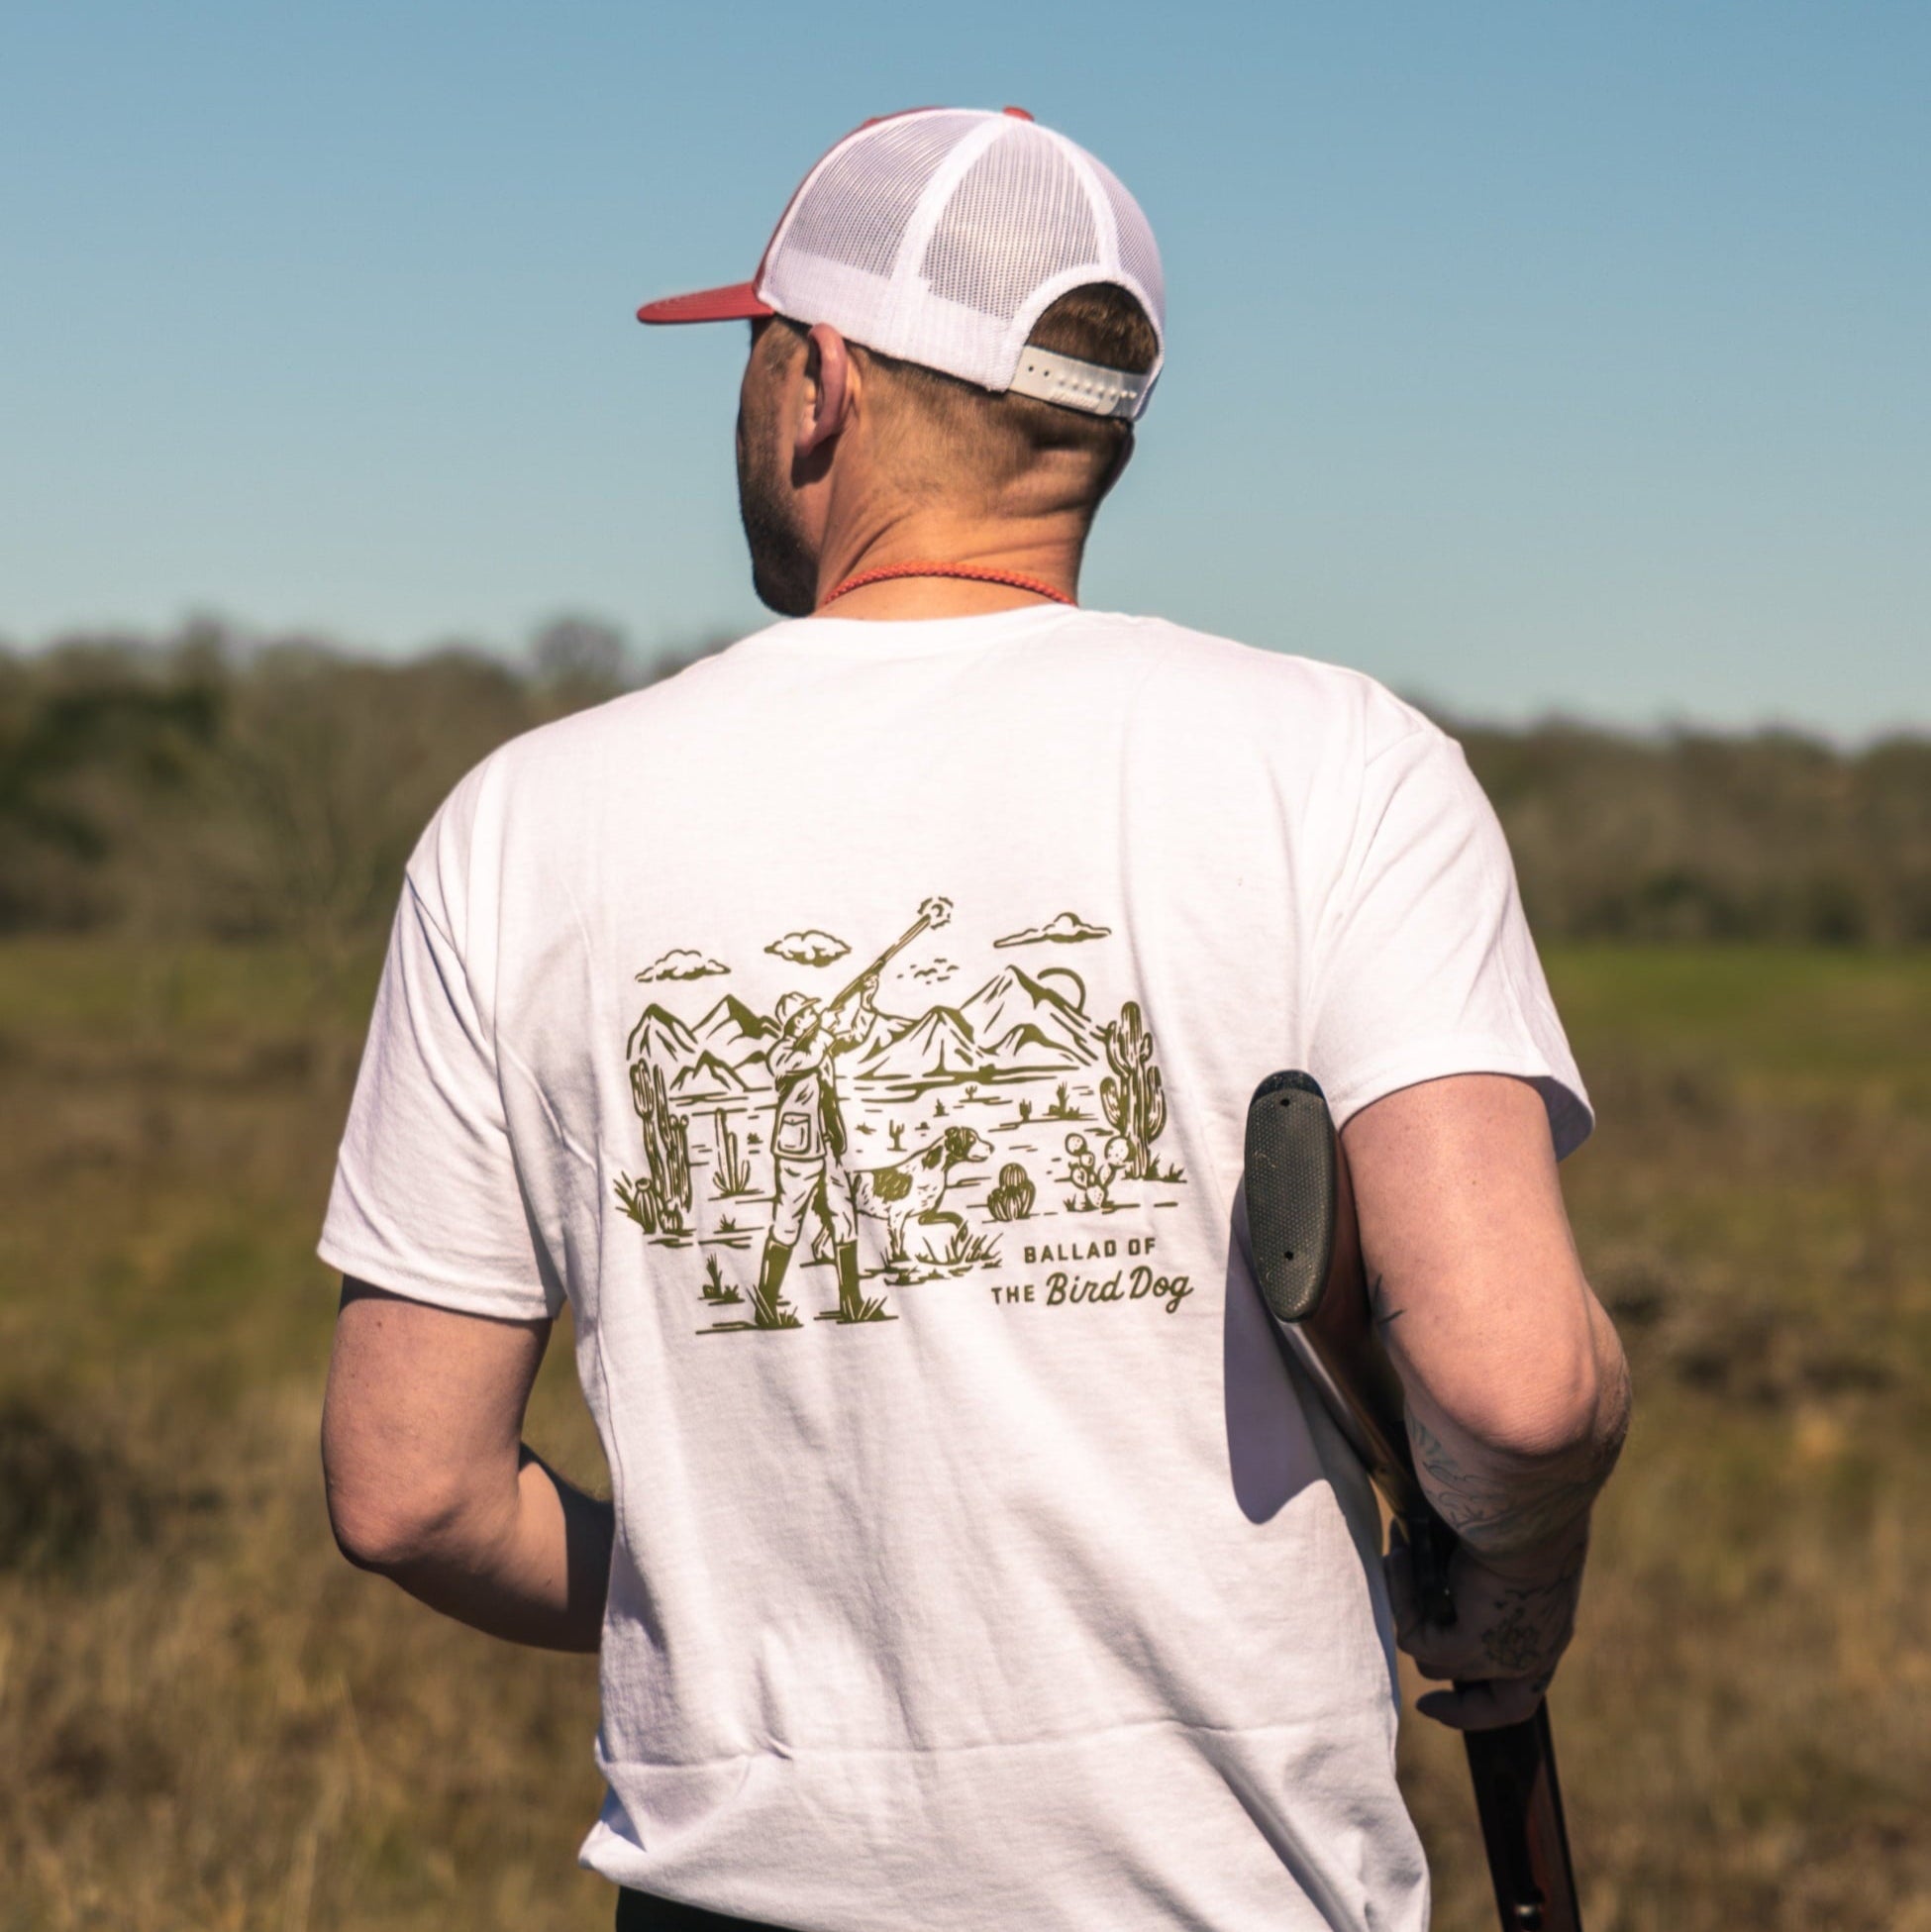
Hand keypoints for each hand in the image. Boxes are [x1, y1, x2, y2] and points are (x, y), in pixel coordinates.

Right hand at [1385, 1520, 1586, 1730]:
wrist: (1530, 1512)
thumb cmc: (1533, 1515)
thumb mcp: (1522, 1555)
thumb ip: (1495, 1578)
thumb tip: (1456, 1568)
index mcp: (1550, 1635)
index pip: (1519, 1698)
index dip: (1479, 1711)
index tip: (1437, 1704)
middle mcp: (1531, 1656)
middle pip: (1479, 1694)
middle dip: (1448, 1694)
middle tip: (1421, 1690)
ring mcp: (1500, 1656)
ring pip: (1434, 1661)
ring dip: (1409, 1611)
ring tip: (1400, 1557)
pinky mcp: (1468, 1644)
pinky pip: (1415, 1635)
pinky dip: (1401, 1596)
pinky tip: (1398, 1554)